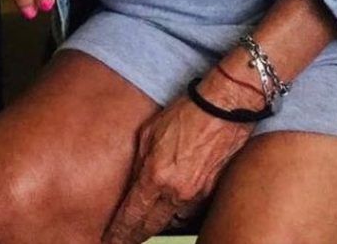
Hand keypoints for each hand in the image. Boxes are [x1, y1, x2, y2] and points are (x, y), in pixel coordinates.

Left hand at [102, 73, 260, 243]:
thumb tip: (132, 183)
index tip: (111, 239)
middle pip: (150, 227)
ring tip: (152, 218)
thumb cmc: (188, 111)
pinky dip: (182, 210)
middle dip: (136, 235)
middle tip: (126, 238)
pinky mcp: (213, 191)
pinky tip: (177, 204)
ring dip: (161, 222)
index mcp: (156, 175)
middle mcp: (176, 191)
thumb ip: (138, 161)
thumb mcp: (150, 130)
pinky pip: (192, 211)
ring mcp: (197, 194)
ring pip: (173, 222)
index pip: (131, 216)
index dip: (118, 232)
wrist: (225, 106)